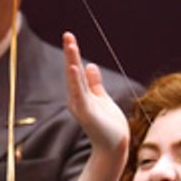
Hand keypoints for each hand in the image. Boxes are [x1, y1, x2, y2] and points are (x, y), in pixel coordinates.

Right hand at [62, 32, 127, 154]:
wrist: (113, 147)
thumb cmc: (109, 126)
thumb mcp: (102, 99)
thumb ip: (95, 83)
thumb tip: (90, 65)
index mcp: (82, 94)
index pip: (77, 70)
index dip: (73, 53)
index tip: (70, 37)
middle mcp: (77, 98)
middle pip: (73, 71)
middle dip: (71, 52)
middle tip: (67, 34)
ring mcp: (80, 105)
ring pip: (74, 79)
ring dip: (72, 61)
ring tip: (70, 45)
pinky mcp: (85, 112)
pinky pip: (79, 92)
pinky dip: (75, 80)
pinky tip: (74, 67)